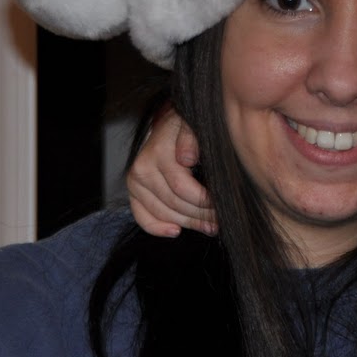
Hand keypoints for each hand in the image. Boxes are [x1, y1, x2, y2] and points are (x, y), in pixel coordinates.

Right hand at [126, 107, 215, 235]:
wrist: (170, 125)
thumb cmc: (187, 128)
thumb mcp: (193, 126)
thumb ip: (191, 140)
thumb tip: (187, 159)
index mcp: (158, 154)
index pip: (182, 188)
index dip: (204, 201)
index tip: (223, 206)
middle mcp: (142, 169)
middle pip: (174, 204)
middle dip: (200, 215)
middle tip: (221, 220)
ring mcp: (136, 182)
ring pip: (163, 213)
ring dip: (187, 223)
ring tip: (209, 227)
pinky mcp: (134, 192)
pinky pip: (142, 216)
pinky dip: (158, 228)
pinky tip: (176, 231)